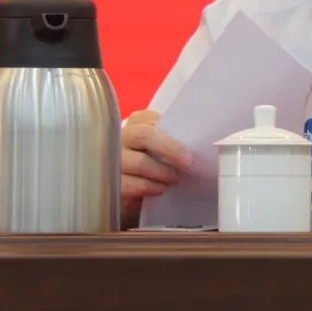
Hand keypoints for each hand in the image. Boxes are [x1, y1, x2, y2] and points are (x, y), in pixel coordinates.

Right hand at [120, 109, 193, 228]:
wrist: (131, 191)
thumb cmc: (151, 163)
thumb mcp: (161, 148)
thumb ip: (173, 139)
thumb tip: (199, 142)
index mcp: (136, 123)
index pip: (151, 120)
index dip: (171, 130)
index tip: (192, 141)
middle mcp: (120, 137)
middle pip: (144, 135)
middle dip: (170, 148)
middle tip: (188, 161)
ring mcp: (114, 160)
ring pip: (140, 162)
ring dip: (163, 172)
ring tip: (175, 178)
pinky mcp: (112, 182)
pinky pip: (132, 184)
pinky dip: (151, 187)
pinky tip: (160, 189)